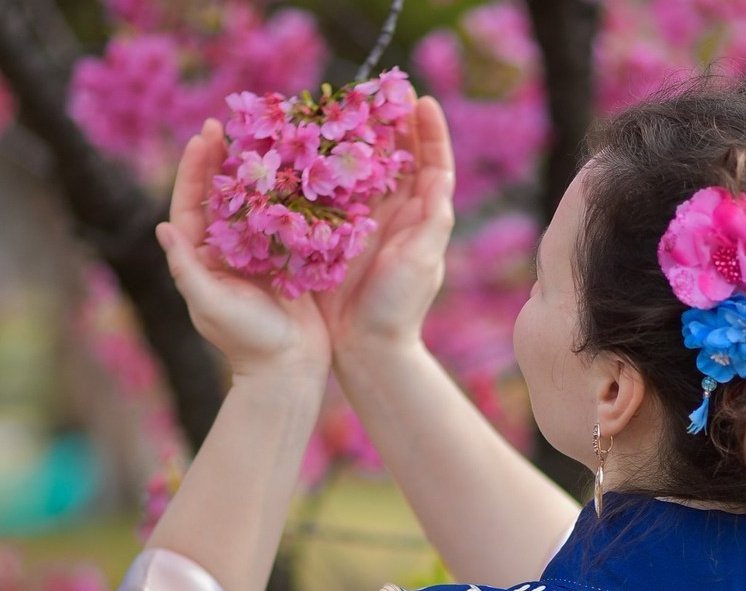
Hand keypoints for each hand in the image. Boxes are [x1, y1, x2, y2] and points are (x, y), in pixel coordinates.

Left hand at [155, 119, 330, 383]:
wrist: (291, 369)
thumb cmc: (248, 341)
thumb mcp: (211, 306)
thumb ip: (187, 269)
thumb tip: (163, 228)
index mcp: (202, 259)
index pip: (191, 204)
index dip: (194, 169)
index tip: (204, 137)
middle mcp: (226, 252)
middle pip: (219, 196)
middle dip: (221, 161)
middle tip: (226, 125)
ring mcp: (257, 255)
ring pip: (250, 203)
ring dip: (253, 172)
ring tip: (258, 139)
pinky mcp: (286, 261)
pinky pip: (281, 220)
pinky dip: (284, 196)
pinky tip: (292, 173)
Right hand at [320, 95, 455, 361]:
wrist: (365, 348)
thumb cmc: (400, 308)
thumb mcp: (423, 262)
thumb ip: (432, 219)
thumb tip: (440, 174)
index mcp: (420, 216)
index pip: (431, 163)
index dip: (428, 130)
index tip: (421, 99)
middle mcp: (392, 213)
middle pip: (391, 156)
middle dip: (384, 121)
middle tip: (372, 87)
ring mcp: (360, 221)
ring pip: (356, 168)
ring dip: (348, 137)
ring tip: (337, 106)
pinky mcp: (330, 233)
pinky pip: (324, 193)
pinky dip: (317, 169)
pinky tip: (305, 145)